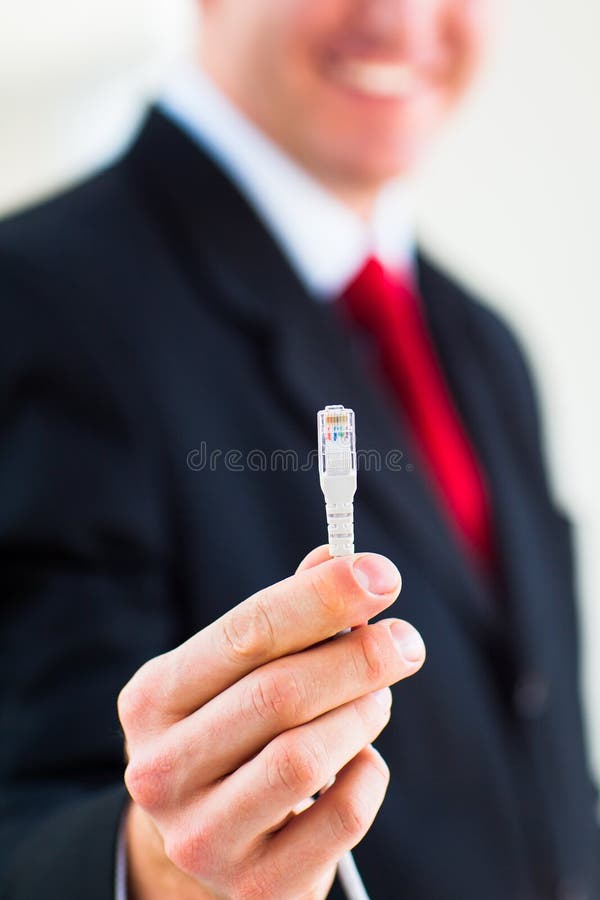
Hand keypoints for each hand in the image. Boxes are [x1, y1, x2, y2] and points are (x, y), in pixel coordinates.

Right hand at [118, 546, 425, 899]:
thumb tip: (339, 558)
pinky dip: (368, 774)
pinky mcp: (254, 884)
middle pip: (278, 693)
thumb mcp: (234, 674)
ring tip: (378, 697)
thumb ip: (283, 617)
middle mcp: (162, 769)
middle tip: (405, 641)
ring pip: (306, 756)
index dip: (320, 597)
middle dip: (358, 656)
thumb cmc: (230, 734)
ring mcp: (202, 834)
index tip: (380, 574)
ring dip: (362, 713)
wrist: (203, 841)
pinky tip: (361, 759)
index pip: (245, 632)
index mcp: (154, 699)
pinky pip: (340, 816)